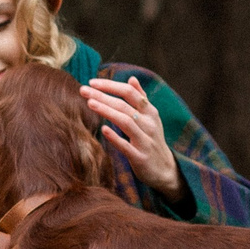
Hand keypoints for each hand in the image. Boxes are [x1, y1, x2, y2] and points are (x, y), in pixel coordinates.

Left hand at [83, 76, 182, 201]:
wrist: (166, 170)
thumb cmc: (153, 140)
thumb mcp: (151, 118)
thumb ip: (141, 99)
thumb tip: (132, 78)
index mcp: (150, 112)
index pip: (130, 92)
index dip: (111, 86)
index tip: (92, 81)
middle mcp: (149, 124)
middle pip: (124, 105)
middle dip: (103, 96)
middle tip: (83, 90)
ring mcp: (146, 140)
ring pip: (126, 122)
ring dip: (107, 111)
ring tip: (89, 103)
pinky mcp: (141, 157)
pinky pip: (127, 146)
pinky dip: (116, 137)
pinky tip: (103, 129)